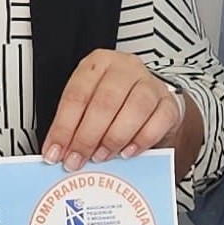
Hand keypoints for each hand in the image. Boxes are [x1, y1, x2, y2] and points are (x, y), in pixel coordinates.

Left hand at [42, 50, 183, 168]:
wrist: (149, 101)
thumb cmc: (115, 102)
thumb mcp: (88, 104)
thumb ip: (75, 125)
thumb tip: (58, 152)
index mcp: (98, 64)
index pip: (77, 94)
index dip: (64, 127)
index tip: (54, 152)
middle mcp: (125, 68)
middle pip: (105, 101)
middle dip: (87, 137)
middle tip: (76, 160)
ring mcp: (150, 83)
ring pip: (135, 108)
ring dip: (114, 138)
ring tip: (100, 157)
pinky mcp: (169, 103)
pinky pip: (159, 121)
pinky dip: (142, 140)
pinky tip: (127, 152)